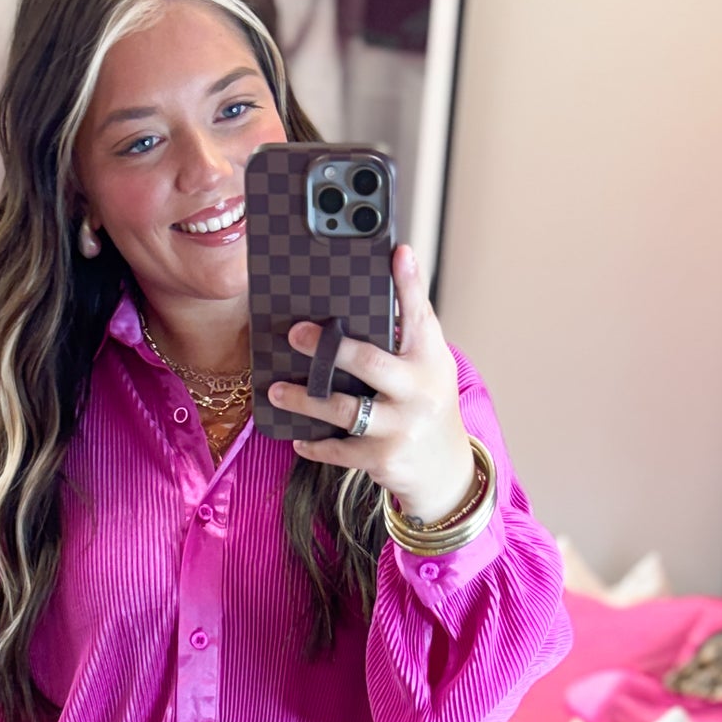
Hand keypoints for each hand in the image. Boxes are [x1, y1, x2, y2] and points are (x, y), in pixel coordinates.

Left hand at [266, 243, 474, 521]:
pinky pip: (338, 450)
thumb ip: (407, 331)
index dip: (409, 283)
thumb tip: (385, 277)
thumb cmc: (427, 404)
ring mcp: (401, 427)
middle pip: (370, 362)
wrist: (446, 469)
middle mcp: (419, 391)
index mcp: (430, 359)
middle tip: (295, 334)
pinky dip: (315, 445)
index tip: (397, 252)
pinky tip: (298, 437)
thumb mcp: (428, 365)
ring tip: (276, 390)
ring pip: (343, 409)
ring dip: (304, 399)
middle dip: (329, 348)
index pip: (419, 314)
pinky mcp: (383, 459)